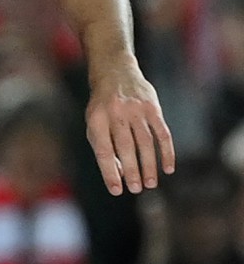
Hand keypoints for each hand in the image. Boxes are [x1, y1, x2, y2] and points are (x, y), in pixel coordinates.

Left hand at [84, 60, 173, 194]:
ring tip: (150, 184)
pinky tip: (168, 168)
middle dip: (132, 171)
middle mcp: (116, 114)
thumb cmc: (102, 106)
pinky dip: (167, 152)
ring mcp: (136, 109)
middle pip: (126, 148)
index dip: (110, 172)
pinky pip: (163, 133)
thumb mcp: (94, 123)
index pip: (104, 151)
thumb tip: (118, 173)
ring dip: (149, 165)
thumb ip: (103, 146)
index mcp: (96, 119)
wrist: (115, 73)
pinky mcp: (153, 107)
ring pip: (145, 143)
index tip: (117, 190)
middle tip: (137, 189)